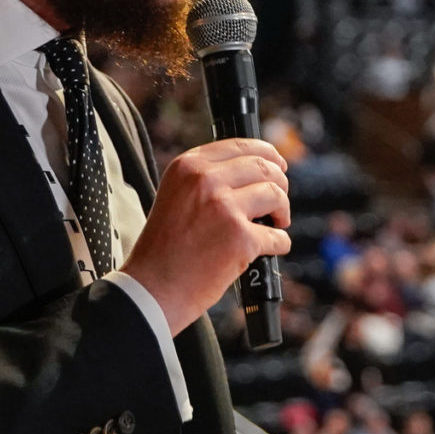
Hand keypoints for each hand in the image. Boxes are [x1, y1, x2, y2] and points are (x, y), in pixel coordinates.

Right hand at [119, 138, 290, 332]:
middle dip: (280, 184)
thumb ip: (207, 180)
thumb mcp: (176, 196)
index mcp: (188, 166)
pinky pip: (278, 235)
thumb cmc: (164, 249)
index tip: (278, 166)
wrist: (152, 288)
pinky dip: (280, 244)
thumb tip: (253, 172)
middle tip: (278, 202)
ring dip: (282, 211)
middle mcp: (205, 180)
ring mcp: (224, 207)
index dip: (267, 154)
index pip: (240, 146)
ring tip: (276, 224)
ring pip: (276, 195)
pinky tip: (270, 250)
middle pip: (264, 167)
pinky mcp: (240, 238)